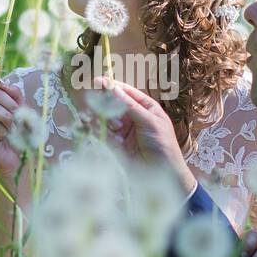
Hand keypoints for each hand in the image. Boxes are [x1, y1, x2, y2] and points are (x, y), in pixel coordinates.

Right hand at [0, 63, 23, 184]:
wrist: (13, 161)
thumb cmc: (19, 140)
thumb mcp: (23, 117)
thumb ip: (17, 101)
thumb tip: (5, 85)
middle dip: (11, 105)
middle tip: (17, 120)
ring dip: (8, 117)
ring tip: (11, 130)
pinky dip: (2, 128)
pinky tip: (3, 137)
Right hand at [94, 77, 196, 194]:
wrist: (163, 174)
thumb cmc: (162, 144)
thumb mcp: (149, 121)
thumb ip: (129, 106)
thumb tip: (113, 89)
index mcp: (146, 107)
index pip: (127, 92)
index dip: (113, 86)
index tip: (98, 81)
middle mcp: (133, 116)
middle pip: (114, 104)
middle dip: (105, 101)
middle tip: (93, 98)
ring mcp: (124, 130)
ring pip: (107, 118)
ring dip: (103, 117)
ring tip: (104, 120)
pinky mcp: (116, 144)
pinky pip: (104, 133)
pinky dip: (100, 130)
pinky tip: (100, 129)